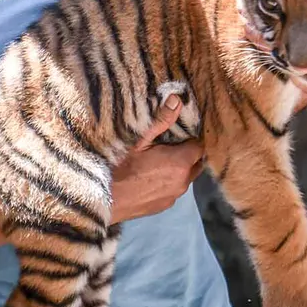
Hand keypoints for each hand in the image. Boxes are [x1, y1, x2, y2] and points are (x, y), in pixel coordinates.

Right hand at [110, 95, 205, 221]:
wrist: (107, 199)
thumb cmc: (122, 166)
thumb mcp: (140, 140)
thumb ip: (162, 121)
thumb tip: (178, 100)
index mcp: (181, 162)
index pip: (199, 147)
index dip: (190, 139)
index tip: (179, 135)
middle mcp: (184, 181)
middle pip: (196, 164)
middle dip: (188, 155)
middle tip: (170, 147)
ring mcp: (175, 196)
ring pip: (185, 179)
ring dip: (179, 170)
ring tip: (160, 162)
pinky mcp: (165, 206)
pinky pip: (174, 190)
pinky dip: (169, 183)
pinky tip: (152, 179)